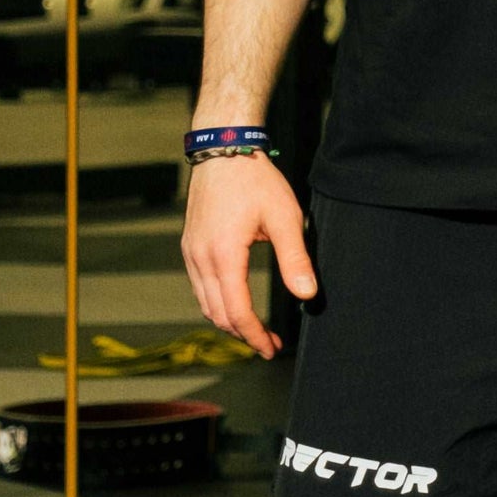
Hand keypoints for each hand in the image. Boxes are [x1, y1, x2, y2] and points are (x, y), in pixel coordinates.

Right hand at [181, 154, 318, 361]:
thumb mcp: (283, 216)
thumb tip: (307, 294)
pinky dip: (217, 303)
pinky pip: (199, 286)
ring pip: (205, 302)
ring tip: (254, 329)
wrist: (223, 148)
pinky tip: (236, 302)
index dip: (255, 336)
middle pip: (217, 313)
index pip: (237, 311)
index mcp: (223, 255)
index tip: (272, 349)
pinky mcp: (190, 244)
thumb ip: (295, 258)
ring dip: (229, 321)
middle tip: (268, 345)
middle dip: (243, 334)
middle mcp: (200, 258)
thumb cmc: (255, 179)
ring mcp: (191, 251)